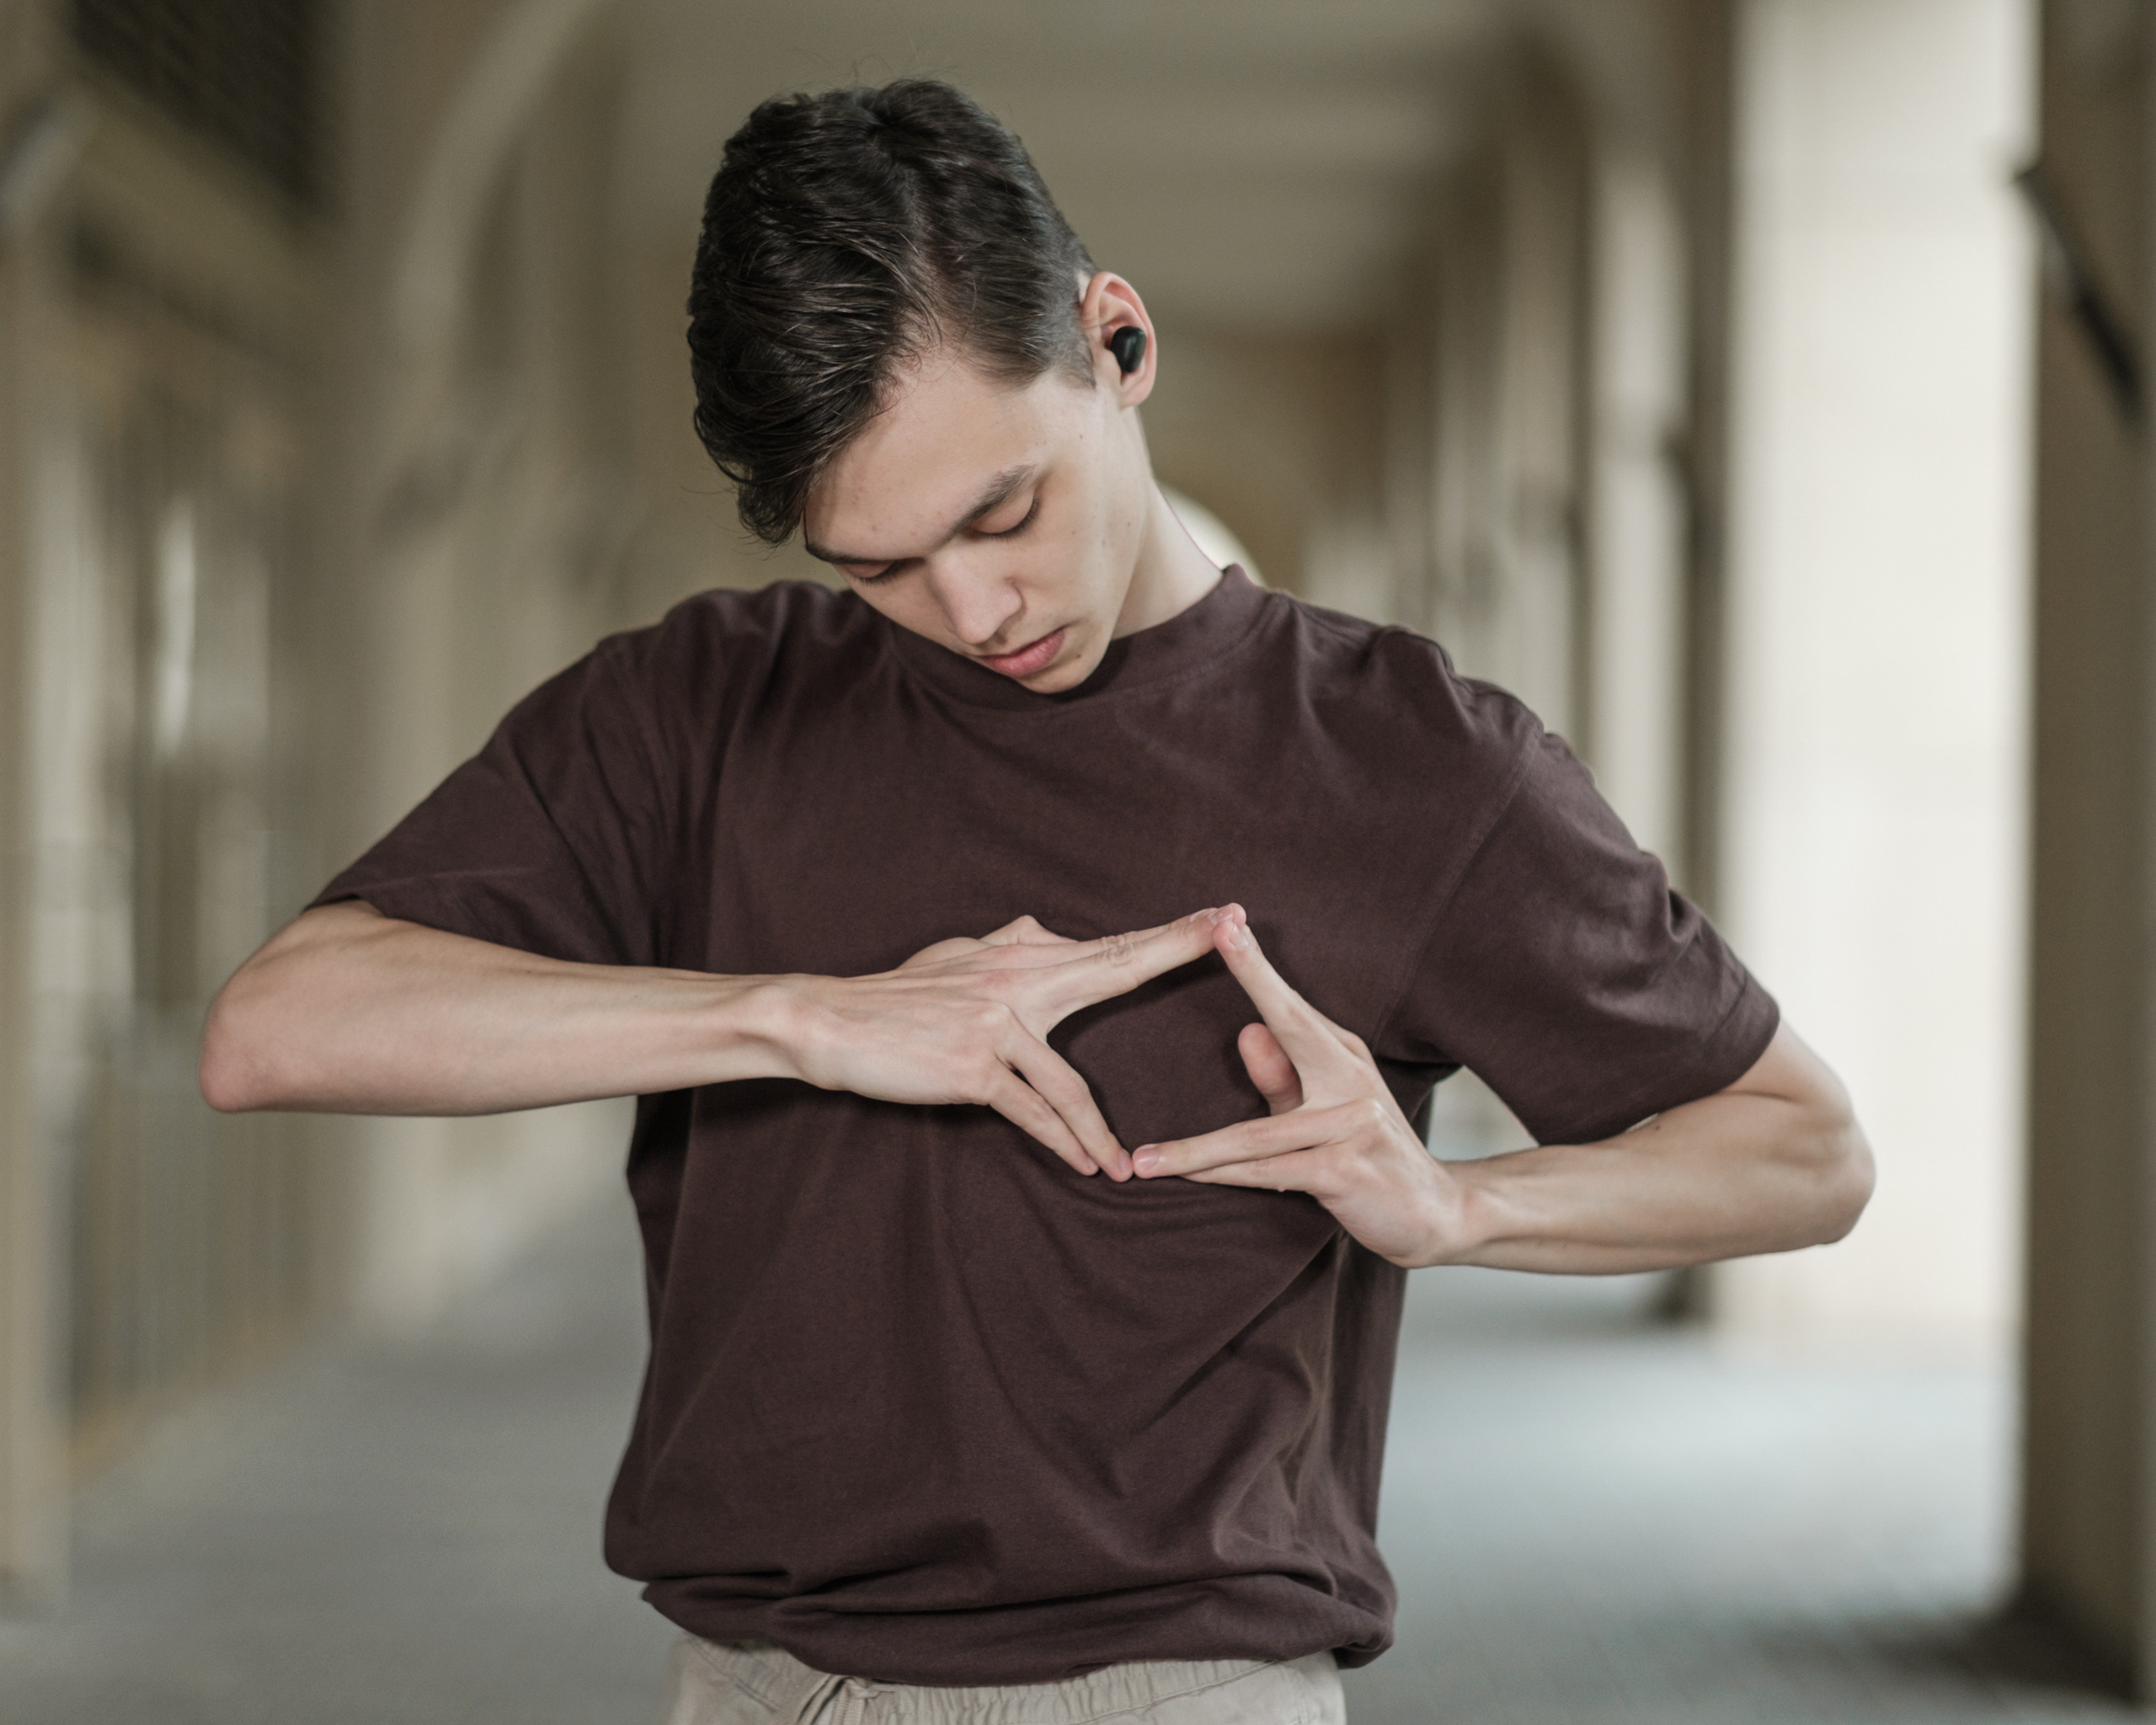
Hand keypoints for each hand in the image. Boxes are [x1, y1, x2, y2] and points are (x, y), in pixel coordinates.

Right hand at [779, 908, 1231, 1179]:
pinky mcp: (972, 1068)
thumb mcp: (957, 957)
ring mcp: (996, 1024)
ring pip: (1071, 1080)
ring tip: (1130, 1165)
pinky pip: (1032, 1113)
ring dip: (1103, 1132)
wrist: (830, 1019)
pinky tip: (1089, 1168)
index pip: (1109, 944)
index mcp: (1020, 954)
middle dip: (1175, 950)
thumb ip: (1007, 947)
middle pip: (1113, 967)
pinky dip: (1064, 1145)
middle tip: (1233, 933)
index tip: (1221, 914)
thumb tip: (1042, 928)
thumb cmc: (897, 995)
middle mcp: (1018, 979)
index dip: (1167, 931)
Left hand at [1129, 905, 1464, 1264]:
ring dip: (1193, 1150)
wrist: (1436, 1213)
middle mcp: (1352, 1078)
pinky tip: (1186, 1179)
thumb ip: (1281, 1078)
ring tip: (1143, 1158)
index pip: (1292, 1006)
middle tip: (1219, 929)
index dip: (1258, 964)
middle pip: (1292, 1023)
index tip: (1226, 921)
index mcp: (1343, 1056)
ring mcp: (1354, 1122)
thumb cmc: (1367, 1157)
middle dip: (1256, 974)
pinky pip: (1269, 1170)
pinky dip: (1223, 1178)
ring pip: (1256, 1131)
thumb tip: (1247, 1030)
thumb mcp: (1321, 1112)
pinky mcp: (1346, 1169)